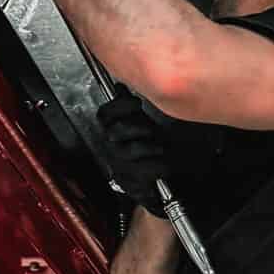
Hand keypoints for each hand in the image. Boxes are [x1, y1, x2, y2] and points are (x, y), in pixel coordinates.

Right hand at [95, 92, 172, 208]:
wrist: (168, 184)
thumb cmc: (156, 152)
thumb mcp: (146, 125)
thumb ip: (132, 109)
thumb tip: (121, 89)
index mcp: (113, 133)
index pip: (105, 115)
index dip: (120, 106)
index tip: (136, 103)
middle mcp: (112, 150)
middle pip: (117, 129)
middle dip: (141, 127)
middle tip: (152, 131)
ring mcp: (121, 167)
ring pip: (131, 150)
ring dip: (152, 146)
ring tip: (160, 149)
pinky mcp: (132, 184)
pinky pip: (145, 170)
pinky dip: (159, 166)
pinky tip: (163, 164)